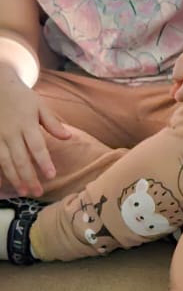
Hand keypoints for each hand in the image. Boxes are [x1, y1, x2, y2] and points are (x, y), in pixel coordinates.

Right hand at [0, 71, 70, 195]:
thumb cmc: (21, 97)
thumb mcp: (39, 105)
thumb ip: (52, 123)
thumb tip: (68, 137)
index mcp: (26, 123)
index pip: (37, 146)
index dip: (44, 162)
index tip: (51, 176)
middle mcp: (11, 132)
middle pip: (20, 158)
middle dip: (29, 177)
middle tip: (38, 192)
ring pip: (6, 162)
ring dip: (14, 178)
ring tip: (23, 192)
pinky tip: (2, 184)